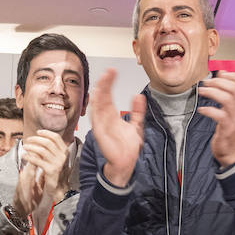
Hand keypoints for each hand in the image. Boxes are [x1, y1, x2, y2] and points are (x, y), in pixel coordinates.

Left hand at [13, 130, 69, 216]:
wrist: (59, 188)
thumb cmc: (56, 173)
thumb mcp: (57, 159)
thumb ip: (53, 149)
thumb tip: (43, 138)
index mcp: (65, 152)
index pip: (56, 138)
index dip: (46, 133)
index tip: (38, 132)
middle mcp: (62, 156)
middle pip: (48, 142)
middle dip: (36, 139)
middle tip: (28, 140)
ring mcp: (57, 163)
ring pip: (42, 150)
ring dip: (31, 147)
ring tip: (25, 147)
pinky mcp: (51, 170)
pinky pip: (38, 160)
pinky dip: (29, 157)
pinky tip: (25, 156)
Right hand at [88, 68, 145, 187]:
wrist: (126, 163)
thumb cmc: (127, 147)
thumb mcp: (136, 125)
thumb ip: (137, 111)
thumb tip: (139, 96)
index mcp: (112, 115)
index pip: (109, 95)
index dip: (109, 83)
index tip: (112, 71)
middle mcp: (105, 118)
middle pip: (102, 97)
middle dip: (104, 84)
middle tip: (108, 71)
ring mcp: (101, 124)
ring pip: (98, 105)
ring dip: (99, 92)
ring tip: (103, 80)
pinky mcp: (99, 132)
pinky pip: (96, 117)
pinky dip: (96, 107)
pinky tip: (96, 97)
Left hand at [198, 70, 234, 167]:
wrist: (232, 151)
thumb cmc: (232, 127)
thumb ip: (233, 93)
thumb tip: (223, 73)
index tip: (222, 74)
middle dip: (218, 82)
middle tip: (206, 82)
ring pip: (227, 99)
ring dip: (211, 92)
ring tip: (201, 91)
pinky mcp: (228, 129)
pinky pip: (218, 114)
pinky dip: (207, 109)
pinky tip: (201, 109)